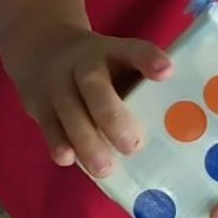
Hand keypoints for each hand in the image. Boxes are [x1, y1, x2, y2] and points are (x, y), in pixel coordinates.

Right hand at [3, 27, 171, 176]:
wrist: (40, 49)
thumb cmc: (96, 67)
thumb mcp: (116, 61)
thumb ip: (139, 84)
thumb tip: (177, 127)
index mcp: (110, 52)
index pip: (132, 51)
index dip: (148, 59)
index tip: (167, 72)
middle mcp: (83, 65)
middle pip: (94, 86)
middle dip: (111, 116)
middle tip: (131, 146)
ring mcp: (58, 84)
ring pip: (69, 111)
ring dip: (86, 140)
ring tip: (104, 168)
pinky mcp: (40, 105)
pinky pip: (49, 125)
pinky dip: (58, 142)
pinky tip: (69, 159)